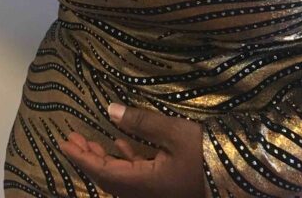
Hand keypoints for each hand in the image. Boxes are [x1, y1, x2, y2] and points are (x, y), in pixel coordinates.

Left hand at [61, 103, 204, 197]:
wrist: (236, 174)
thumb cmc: (205, 154)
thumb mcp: (173, 133)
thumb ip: (141, 123)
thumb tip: (110, 111)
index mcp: (143, 185)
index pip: (104, 171)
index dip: (82, 157)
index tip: (64, 143)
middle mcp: (145, 194)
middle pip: (108, 178)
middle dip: (88, 158)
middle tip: (71, 139)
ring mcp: (155, 192)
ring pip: (120, 177)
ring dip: (103, 158)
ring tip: (88, 141)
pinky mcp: (164, 186)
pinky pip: (135, 176)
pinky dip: (123, 160)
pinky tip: (119, 145)